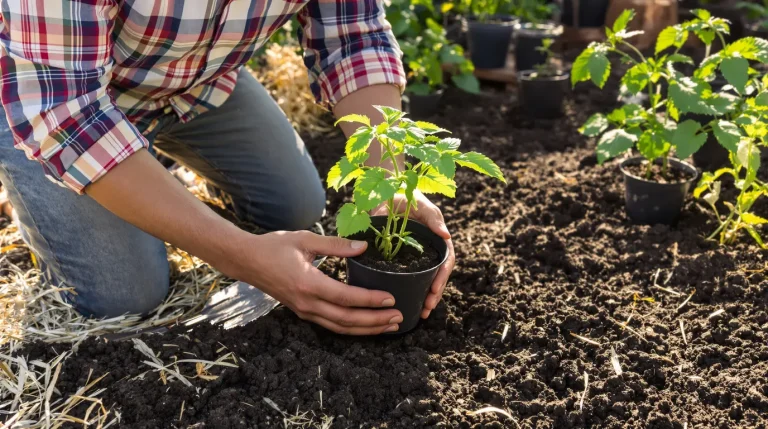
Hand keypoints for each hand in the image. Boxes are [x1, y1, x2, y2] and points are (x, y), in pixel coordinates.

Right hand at [228, 230, 402, 334]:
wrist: (246, 261)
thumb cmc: (274, 246)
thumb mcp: (305, 239)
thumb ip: (336, 244)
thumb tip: (364, 246)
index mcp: (309, 284)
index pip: (346, 297)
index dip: (370, 300)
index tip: (390, 299)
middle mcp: (307, 303)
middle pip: (347, 319)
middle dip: (375, 321)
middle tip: (398, 317)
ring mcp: (304, 310)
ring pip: (340, 327)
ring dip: (366, 328)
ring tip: (389, 326)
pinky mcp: (303, 312)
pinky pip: (331, 325)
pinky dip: (351, 328)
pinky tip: (366, 325)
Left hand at [372, 191, 454, 318]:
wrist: (385, 191)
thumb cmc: (406, 194)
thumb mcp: (421, 203)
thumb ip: (433, 217)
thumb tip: (447, 235)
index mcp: (438, 238)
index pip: (446, 261)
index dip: (442, 278)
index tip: (434, 291)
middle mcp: (430, 248)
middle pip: (437, 275)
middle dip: (434, 294)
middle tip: (426, 308)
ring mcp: (416, 254)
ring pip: (425, 278)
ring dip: (425, 295)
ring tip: (420, 312)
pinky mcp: (402, 256)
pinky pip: (410, 274)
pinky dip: (411, 288)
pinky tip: (407, 300)